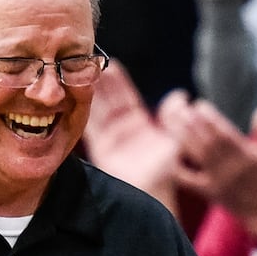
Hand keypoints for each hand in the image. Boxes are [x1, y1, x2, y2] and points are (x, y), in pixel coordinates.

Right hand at [84, 60, 181, 211]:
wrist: (151, 192)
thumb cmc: (166, 170)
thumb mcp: (174, 140)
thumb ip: (175, 118)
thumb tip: (181, 95)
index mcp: (139, 123)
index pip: (126, 96)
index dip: (118, 81)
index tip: (109, 63)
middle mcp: (122, 128)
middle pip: (107, 100)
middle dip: (99, 82)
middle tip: (88, 63)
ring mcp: (110, 138)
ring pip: (96, 110)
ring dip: (88, 93)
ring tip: (79, 75)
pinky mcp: (100, 149)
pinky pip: (89, 127)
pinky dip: (82, 112)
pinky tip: (76, 97)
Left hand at [161, 94, 256, 237]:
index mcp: (246, 156)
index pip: (225, 134)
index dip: (211, 119)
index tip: (199, 105)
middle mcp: (231, 168)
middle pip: (208, 142)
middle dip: (193, 124)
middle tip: (181, 108)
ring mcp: (219, 181)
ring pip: (197, 155)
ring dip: (184, 137)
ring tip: (172, 121)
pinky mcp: (209, 192)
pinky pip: (190, 180)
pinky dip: (179, 168)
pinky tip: (169, 153)